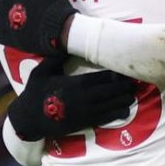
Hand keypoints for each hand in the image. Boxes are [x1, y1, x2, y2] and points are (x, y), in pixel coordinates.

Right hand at [8, 56, 136, 140]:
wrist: (28, 119)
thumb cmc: (34, 93)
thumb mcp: (41, 71)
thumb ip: (56, 58)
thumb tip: (64, 42)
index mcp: (74, 84)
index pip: (101, 78)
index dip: (116, 75)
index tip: (126, 70)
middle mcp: (83, 99)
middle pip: (111, 91)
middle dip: (124, 86)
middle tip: (136, 81)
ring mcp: (85, 113)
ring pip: (111, 106)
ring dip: (124, 100)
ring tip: (133, 94)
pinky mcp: (84, 124)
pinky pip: (105, 119)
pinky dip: (117, 114)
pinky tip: (126, 110)